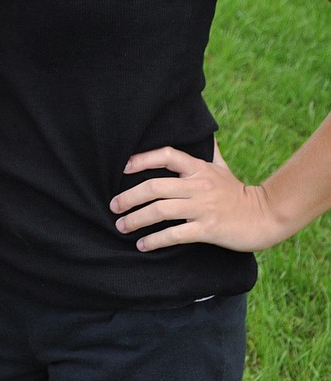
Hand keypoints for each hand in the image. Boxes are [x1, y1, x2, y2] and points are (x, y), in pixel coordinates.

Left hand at [110, 146, 277, 252]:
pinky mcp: (208, 229)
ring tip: (122, 226)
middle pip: (155, 186)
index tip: (124, 167)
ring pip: (160, 210)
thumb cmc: (239, 193)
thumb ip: (208, 153)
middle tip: (114, 206)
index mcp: (200, 168)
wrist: (266, 216)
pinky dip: (155, 240)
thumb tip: (203, 136)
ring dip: (136, 219)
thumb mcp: (222, 168)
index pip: (167, 155)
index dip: (143, 159)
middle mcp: (199, 185)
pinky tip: (143, 244)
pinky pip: (175, 234)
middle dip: (129, 197)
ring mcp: (203, 207)